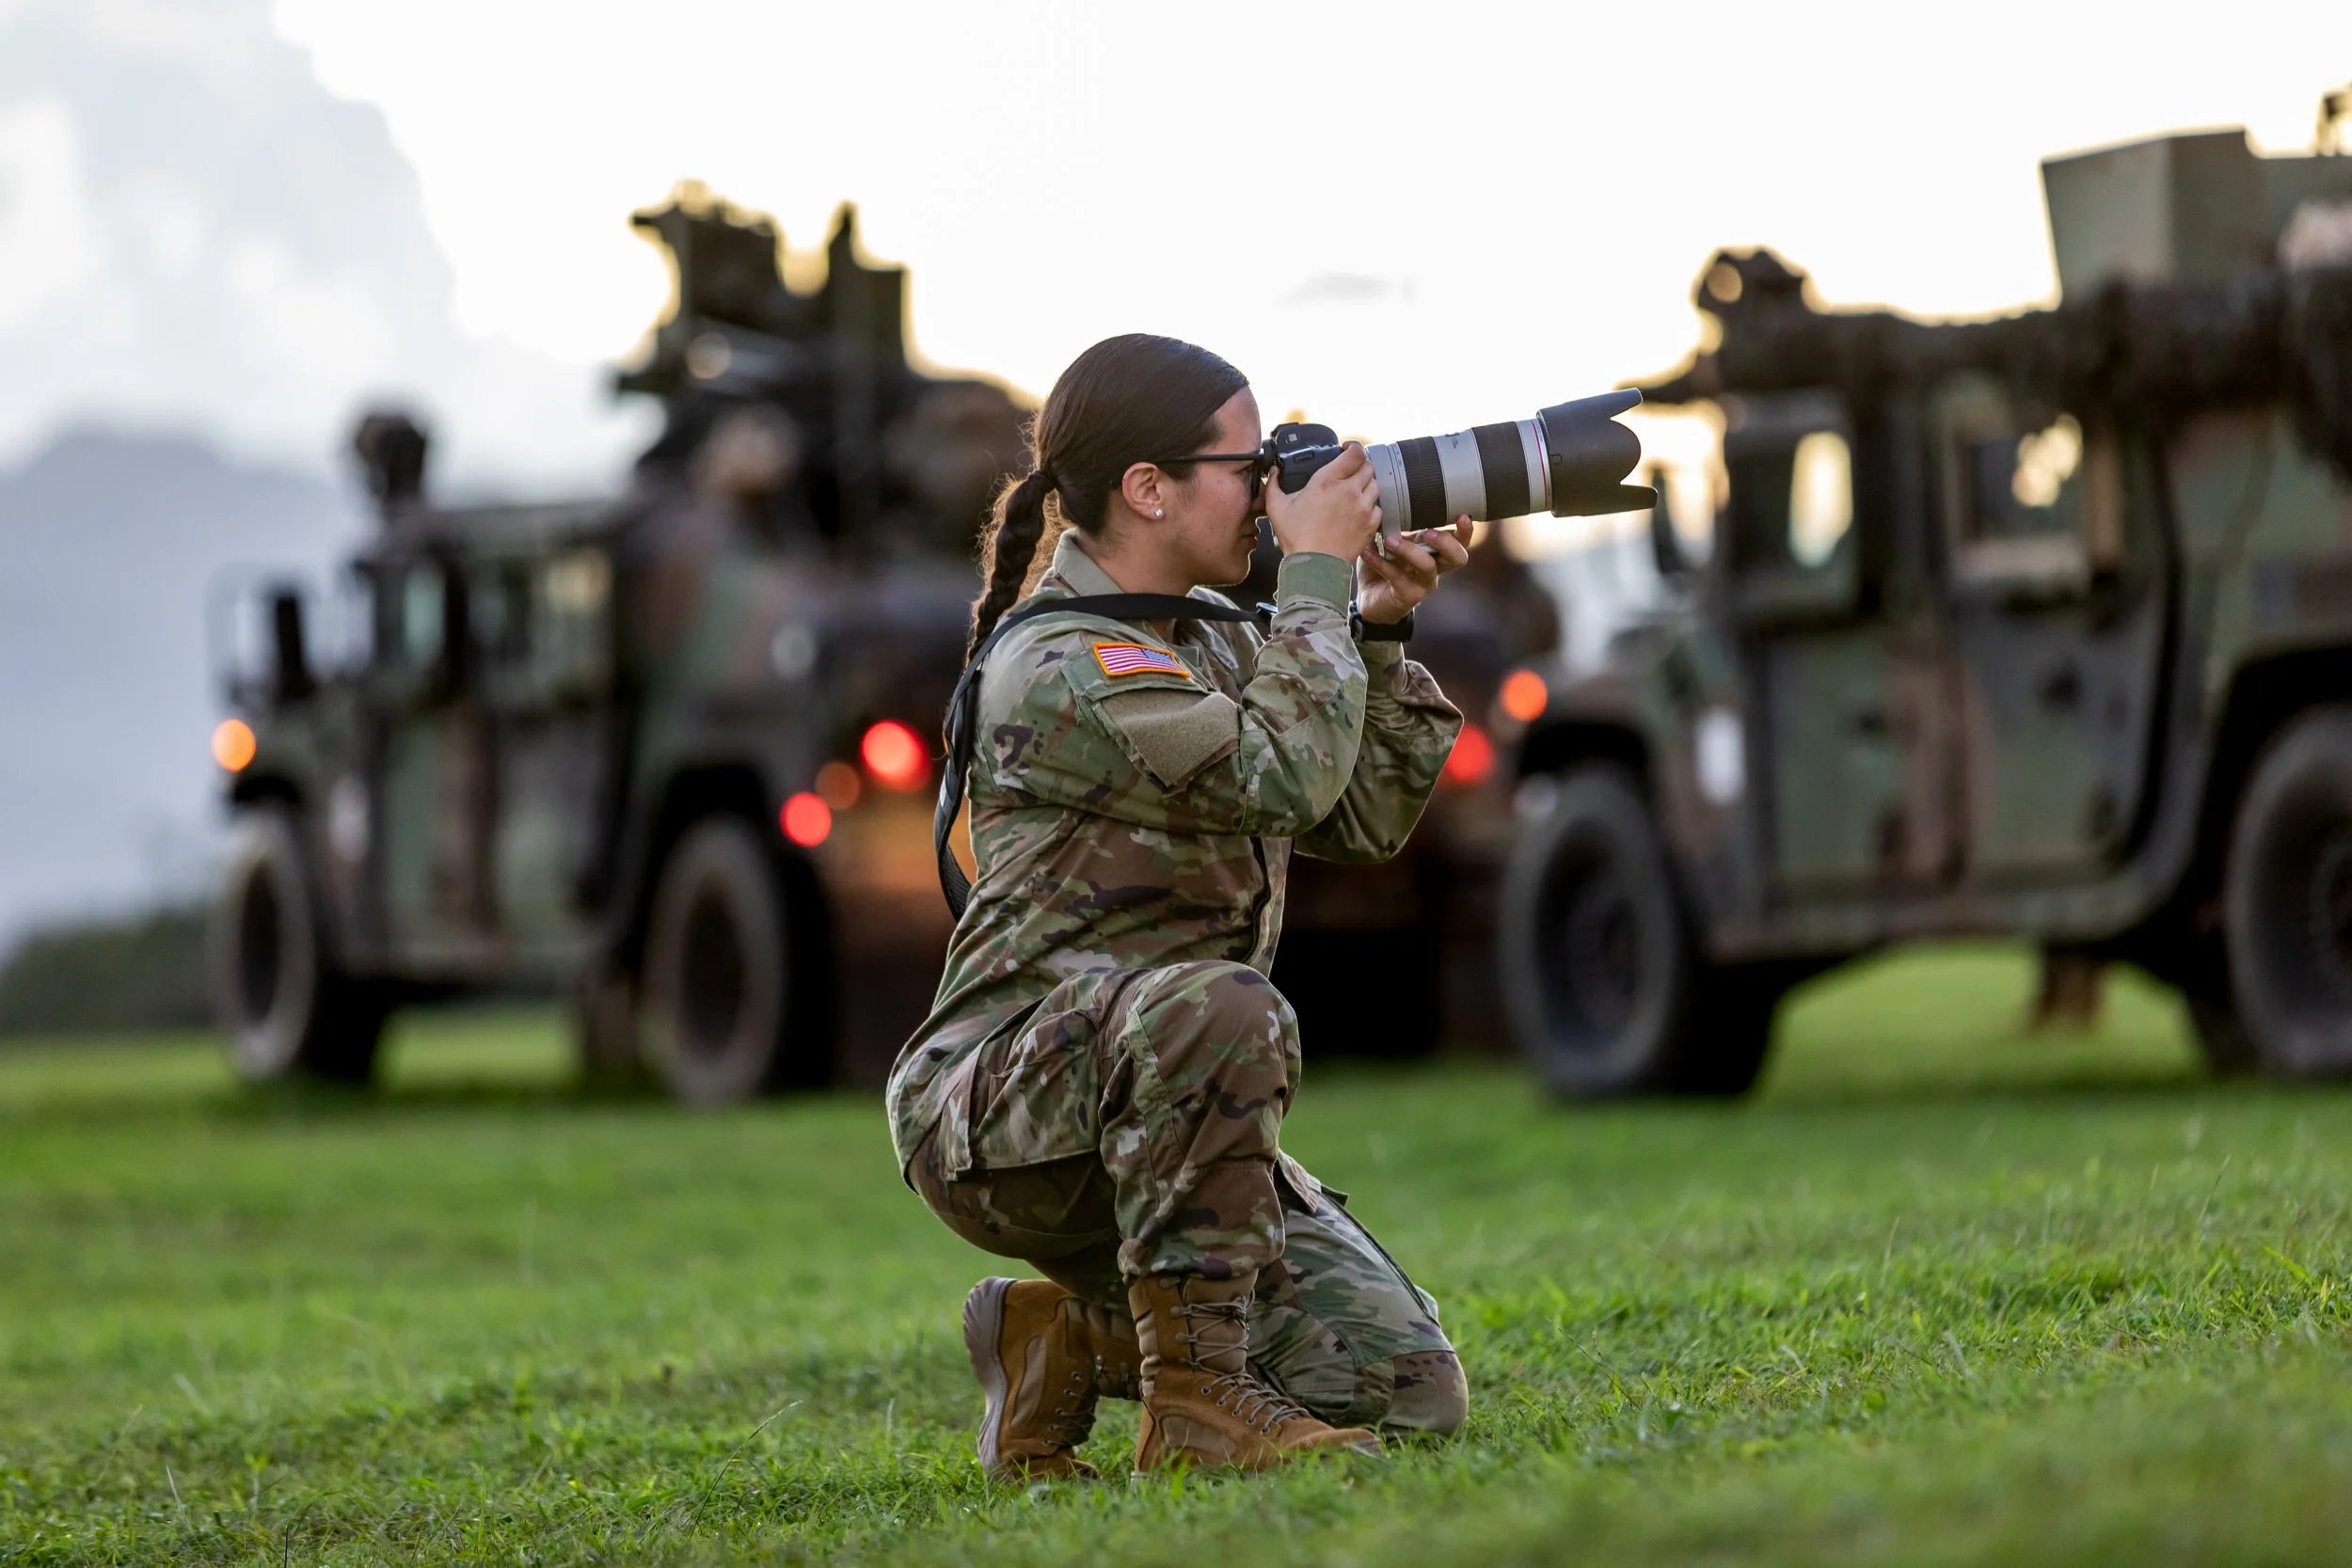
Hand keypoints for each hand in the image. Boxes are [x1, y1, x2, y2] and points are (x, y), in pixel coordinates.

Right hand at [1264, 441, 1379, 560]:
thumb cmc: (1297, 537)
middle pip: (1368, 466)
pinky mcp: (1370, 523)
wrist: (1315, 565)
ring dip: (1366, 486)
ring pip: (1375, 485)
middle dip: (1359, 467)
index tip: (1347, 450)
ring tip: (1354, 494)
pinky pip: (1378, 508)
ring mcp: (1363, 507)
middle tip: (1350, 474)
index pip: (1355, 452)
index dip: (1354, 447)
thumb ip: (1274, 484)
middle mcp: (1349, 490)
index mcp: (1328, 480)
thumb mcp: (1277, 507)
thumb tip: (1273, 472)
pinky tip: (1358, 513)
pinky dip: (1371, 508)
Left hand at [1356, 516, 1471, 623]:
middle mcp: (1435, 568)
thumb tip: (1384, 499)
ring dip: (1410, 551)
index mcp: (1434, 552)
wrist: (1370, 600)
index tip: (1462, 515)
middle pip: (1457, 558)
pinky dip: (1381, 563)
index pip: (1459, 542)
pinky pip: (1397, 577)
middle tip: (1428, 532)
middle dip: (1447, 543)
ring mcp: (1423, 584)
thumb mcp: (1391, 543)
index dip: (1465, 531)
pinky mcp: (1407, 596)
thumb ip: (1393, 525)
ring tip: (1389, 540)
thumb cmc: (1384, 567)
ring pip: (1427, 567)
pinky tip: (1367, 552)